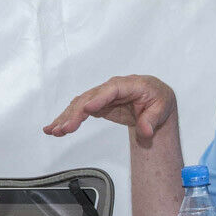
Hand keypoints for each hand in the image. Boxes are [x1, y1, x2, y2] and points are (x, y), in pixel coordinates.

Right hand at [43, 75, 177, 140]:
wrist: (153, 100)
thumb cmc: (158, 101)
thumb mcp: (161, 110)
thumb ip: (152, 121)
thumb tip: (146, 131)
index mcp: (130, 84)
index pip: (112, 90)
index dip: (99, 99)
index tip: (87, 108)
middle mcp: (112, 87)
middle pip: (90, 97)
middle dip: (76, 113)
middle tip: (66, 128)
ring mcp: (102, 96)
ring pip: (80, 104)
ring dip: (66, 117)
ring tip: (53, 130)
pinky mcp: (96, 104)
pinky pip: (78, 110)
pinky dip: (66, 119)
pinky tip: (54, 128)